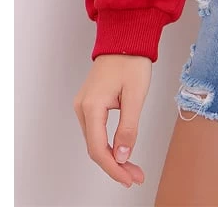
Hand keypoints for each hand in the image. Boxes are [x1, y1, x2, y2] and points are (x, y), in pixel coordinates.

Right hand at [73, 54, 151, 188]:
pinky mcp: (89, 103)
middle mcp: (82, 107)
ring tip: (132, 167)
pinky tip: (121, 151)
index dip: (113, 168)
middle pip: (95, 147)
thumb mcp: (135, 95)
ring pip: (95, 141)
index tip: (129, 178)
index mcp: (92, 106)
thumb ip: (128, 127)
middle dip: (115, 165)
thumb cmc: (131, 61)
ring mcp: (83, 105)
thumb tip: (121, 156)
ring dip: (112, 157)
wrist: (125, 39)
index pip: (98, 148)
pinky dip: (108, 144)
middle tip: (135, 176)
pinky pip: (96, 131)